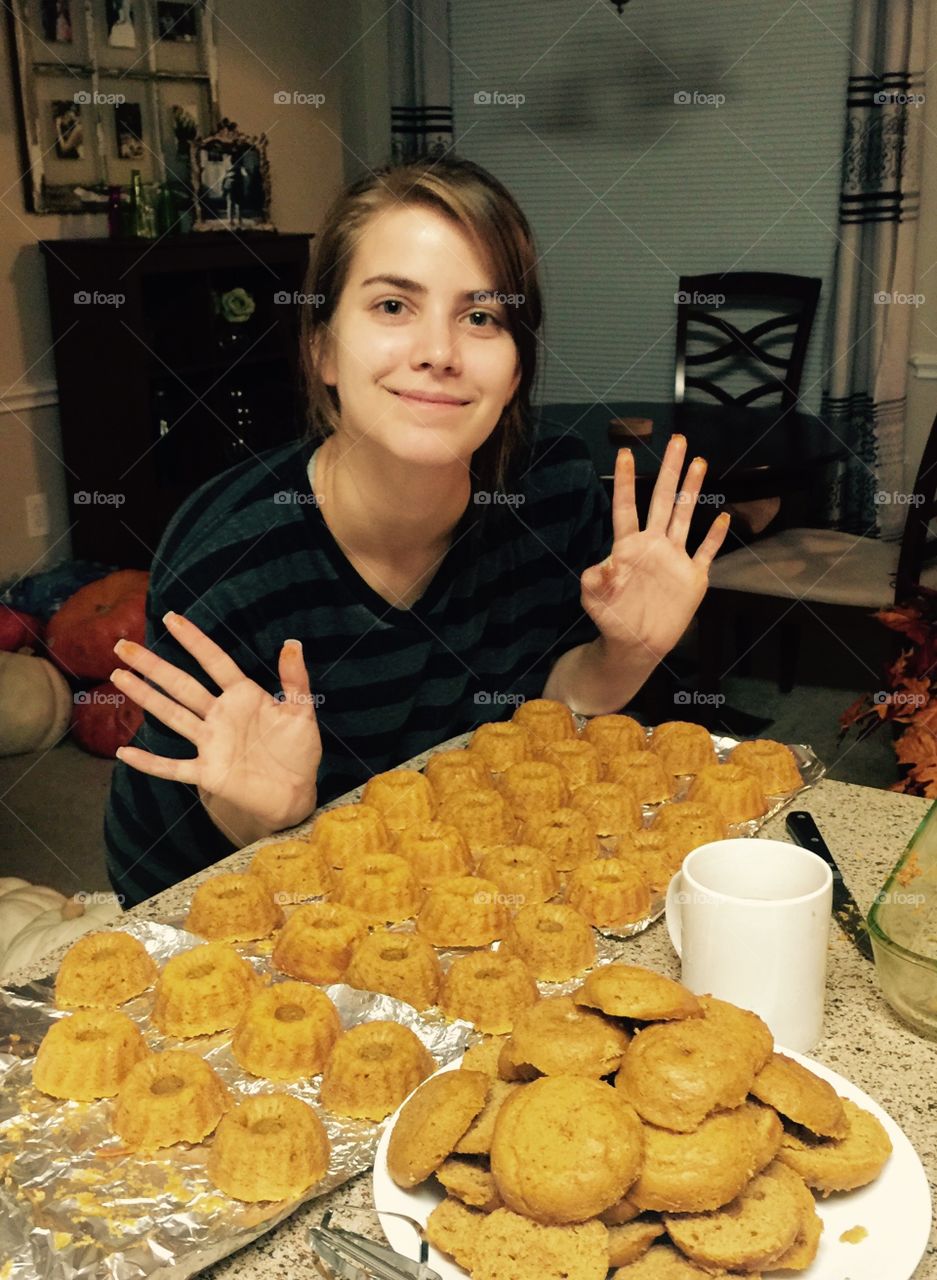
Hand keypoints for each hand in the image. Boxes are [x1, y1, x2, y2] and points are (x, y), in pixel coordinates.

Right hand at [111, 612, 321, 831]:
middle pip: (181, 685)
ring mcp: (210, 743)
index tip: (172, 617)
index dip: (194, 640)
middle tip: (123, 645)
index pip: (214, 662)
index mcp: (242, 696)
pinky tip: (124, 752)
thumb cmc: (299, 750)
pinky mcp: (207, 772)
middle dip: (153, 665)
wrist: (296, 792)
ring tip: (118, 677)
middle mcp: (220, 715)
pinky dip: (150, 762)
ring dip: (145, 697)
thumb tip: (292, 644)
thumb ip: (295, 680)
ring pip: (171, 716)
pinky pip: (173, 767)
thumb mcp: (301, 712)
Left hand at [580, 436, 729, 660]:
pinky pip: (706, 552)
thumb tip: (606, 564)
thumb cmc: (612, 619)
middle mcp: (654, 545)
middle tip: (678, 440)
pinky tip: (725, 517)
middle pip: (663, 501)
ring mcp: (675, 559)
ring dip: (693, 490)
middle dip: (671, 471)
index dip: (627, 482)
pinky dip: (716, 536)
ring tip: (700, 462)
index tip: (625, 452)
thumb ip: (596, 581)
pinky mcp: (693, 577)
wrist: (636, 644)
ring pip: (686, 517)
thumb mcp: (595, 600)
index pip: (627, 507)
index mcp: (629, 547)